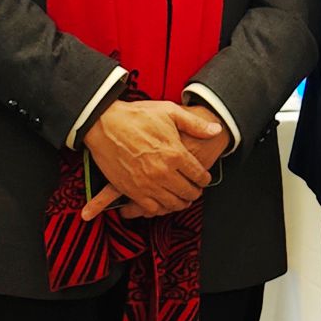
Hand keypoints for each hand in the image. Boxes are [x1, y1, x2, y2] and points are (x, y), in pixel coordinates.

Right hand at [83, 97, 215, 218]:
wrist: (103, 123)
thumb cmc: (137, 115)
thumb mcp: (169, 112)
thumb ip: (195, 124)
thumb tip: (217, 130)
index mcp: (175, 153)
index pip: (199, 175)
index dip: (204, 179)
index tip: (204, 179)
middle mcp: (163, 172)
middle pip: (188, 192)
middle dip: (195, 192)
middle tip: (195, 190)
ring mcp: (146, 183)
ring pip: (172, 204)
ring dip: (180, 203)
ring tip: (182, 199)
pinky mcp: (131, 190)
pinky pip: (151, 208)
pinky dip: (159, 208)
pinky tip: (162, 202)